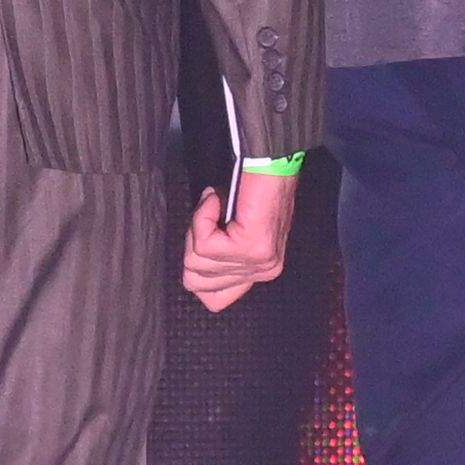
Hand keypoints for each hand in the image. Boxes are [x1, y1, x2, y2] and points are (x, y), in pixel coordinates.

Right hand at [183, 166, 289, 309]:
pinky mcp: (250, 247)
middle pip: (196, 282)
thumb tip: (193, 260)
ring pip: (196, 261)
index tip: (208, 238)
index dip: (199, 271)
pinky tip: (215, 200)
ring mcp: (257, 262)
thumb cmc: (252, 188)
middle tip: (210, 217)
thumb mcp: (234, 230)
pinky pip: (204, 242)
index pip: (215, 300)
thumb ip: (221, 253)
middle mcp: (262, 272)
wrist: (272, 164)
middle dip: (192, 245)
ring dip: (198, 226)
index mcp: (260, 271)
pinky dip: (202, 215)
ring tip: (215, 205)